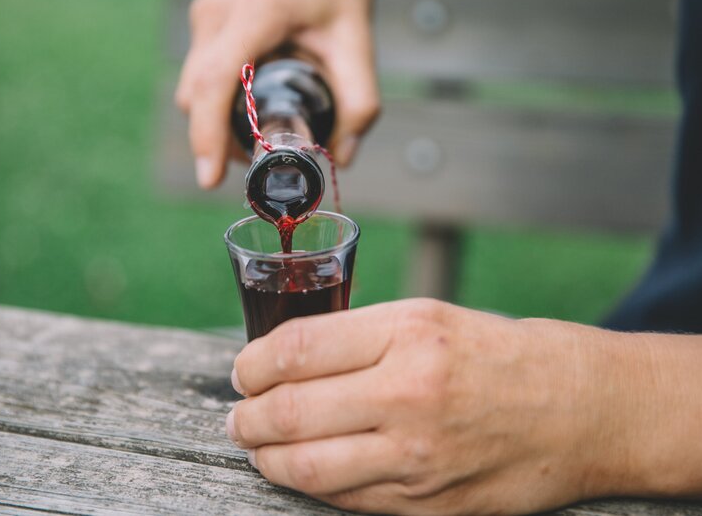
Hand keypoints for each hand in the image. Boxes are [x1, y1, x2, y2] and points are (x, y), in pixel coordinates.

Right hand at [175, 0, 380, 187]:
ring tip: (261, 134)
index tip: (211, 178)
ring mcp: (205, 12)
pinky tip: (253, 107)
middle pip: (197, 94)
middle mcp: (217, 11)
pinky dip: (218, 100)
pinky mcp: (205, 18)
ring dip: (216, 121)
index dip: (208, 135)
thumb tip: (342, 157)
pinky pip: (200, 71)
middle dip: (218, 139)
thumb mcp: (357, 43)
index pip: (215, 82)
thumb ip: (359, 103)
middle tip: (258, 163)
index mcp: (255, 13)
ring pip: (193, 86)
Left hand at [226, 299, 641, 514]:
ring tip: (256, 444)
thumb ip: (359, 338)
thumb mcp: (429, 319)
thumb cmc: (498, 354)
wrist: (577, 408)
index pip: (298, 349)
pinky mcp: (427, 502)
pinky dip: (308, 484)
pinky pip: (344, 498)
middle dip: (247, 416)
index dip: (253, 363)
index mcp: (409, 333)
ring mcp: (418, 455)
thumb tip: (286, 360)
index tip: (244, 370)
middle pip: (290, 411)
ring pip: (307, 466)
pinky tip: (300, 469)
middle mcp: (410, 393)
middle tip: (239, 414)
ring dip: (266, 456)